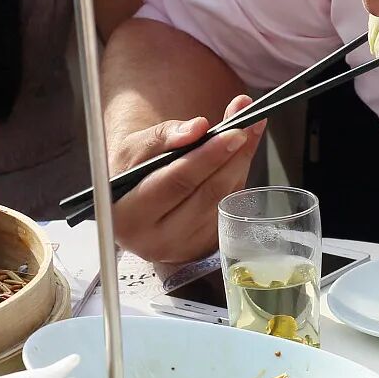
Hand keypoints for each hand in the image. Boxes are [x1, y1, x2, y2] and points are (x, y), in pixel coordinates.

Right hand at [110, 96, 266, 262]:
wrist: (130, 203)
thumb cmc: (130, 173)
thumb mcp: (133, 148)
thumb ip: (164, 135)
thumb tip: (198, 128)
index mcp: (129, 217)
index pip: (177, 183)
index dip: (208, 156)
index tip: (233, 131)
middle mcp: (155, 241)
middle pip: (207, 195)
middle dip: (233, 158)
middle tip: (249, 128)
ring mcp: (182, 249)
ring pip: (222, 202)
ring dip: (240, 166)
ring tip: (249, 134)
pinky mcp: (201, 248)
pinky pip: (227, 211)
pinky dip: (237, 181)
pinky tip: (239, 158)